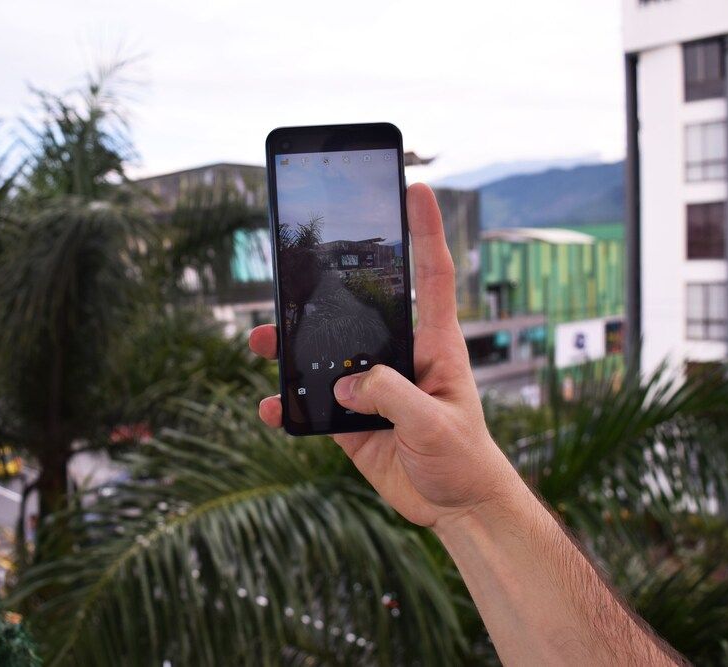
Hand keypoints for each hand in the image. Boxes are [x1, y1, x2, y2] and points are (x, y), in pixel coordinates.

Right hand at [249, 183, 518, 528]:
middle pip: (357, 313)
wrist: (455, 507)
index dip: (427, 232)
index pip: (432, 277)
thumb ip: (392, 397)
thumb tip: (345, 383)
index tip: (417, 190)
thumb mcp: (435, 424)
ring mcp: (374, 389)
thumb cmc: (464, 458)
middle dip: (321, 294)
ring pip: (326, 356)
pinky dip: (289, 405)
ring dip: (292, 349)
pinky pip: (313, 404)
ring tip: (263, 343)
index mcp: (434, 345)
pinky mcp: (354, 420)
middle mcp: (400, 358)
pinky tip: (271, 408)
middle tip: (289, 278)